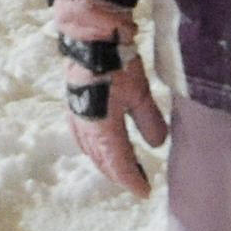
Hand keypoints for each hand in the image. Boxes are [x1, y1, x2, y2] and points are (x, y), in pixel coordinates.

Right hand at [51, 0, 170, 196]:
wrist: (90, 38)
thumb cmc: (116, 64)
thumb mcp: (140, 93)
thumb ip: (149, 121)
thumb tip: (157, 145)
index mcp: (102, 128)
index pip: (118, 163)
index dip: (131, 179)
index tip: (144, 192)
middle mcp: (86, 128)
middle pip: (102, 161)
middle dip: (118, 174)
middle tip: (137, 182)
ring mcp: (76, 117)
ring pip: (90, 151)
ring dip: (105, 163)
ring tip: (121, 169)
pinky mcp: (74, 107)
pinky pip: (83, 138)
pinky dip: (94, 149)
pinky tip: (101, 147)